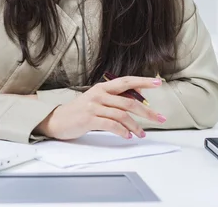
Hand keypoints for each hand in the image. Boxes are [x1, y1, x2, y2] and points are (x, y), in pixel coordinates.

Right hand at [34, 76, 165, 139]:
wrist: (58, 120)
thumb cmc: (80, 111)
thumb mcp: (97, 100)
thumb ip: (113, 100)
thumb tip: (137, 104)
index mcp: (102, 87)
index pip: (126, 81)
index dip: (143, 81)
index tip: (158, 83)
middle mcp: (99, 94)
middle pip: (129, 101)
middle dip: (147, 112)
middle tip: (160, 119)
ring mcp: (94, 106)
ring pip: (122, 114)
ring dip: (135, 126)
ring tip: (141, 134)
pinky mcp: (89, 118)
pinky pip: (111, 124)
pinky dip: (122, 131)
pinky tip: (127, 136)